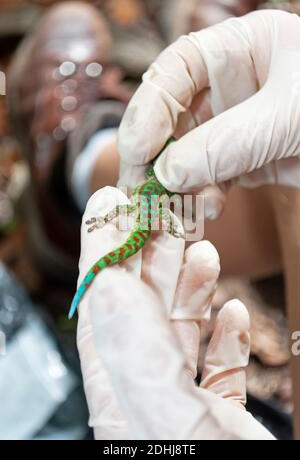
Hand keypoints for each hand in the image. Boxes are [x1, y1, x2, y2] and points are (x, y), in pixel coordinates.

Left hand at [76, 187, 273, 439]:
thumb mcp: (176, 422)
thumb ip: (138, 357)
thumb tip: (107, 285)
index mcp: (123, 400)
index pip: (100, 310)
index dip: (101, 251)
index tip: (107, 203)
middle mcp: (147, 400)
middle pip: (139, 311)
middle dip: (151, 255)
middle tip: (164, 213)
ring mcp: (185, 408)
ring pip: (177, 332)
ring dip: (190, 287)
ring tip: (204, 252)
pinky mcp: (221, 417)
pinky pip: (216, 365)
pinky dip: (224, 334)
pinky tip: (233, 312)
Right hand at [118, 10, 299, 217]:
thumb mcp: (285, 115)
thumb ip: (225, 143)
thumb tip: (167, 174)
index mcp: (235, 51)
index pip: (173, 72)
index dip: (148, 110)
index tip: (137, 150)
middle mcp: (226, 88)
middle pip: (170, 119)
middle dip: (153, 158)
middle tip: (139, 193)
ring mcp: (231, 127)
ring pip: (184, 156)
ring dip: (175, 186)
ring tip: (172, 212)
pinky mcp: (240, 161)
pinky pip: (206, 180)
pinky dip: (201, 198)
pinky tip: (208, 210)